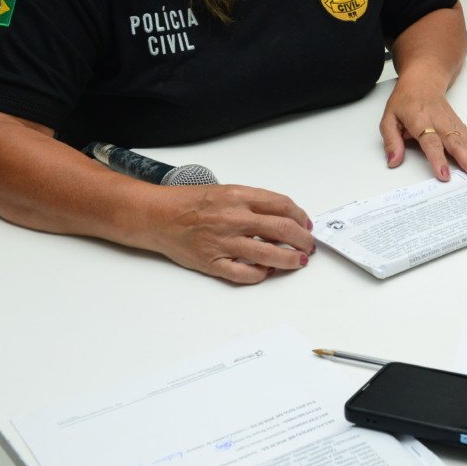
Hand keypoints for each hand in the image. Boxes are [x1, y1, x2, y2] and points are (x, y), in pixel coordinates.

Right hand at [145, 184, 315, 284]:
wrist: (157, 216)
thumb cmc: (191, 203)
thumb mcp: (226, 191)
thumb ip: (253, 203)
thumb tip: (284, 218)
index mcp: (239, 196)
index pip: (283, 206)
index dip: (301, 217)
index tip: (306, 225)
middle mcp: (233, 218)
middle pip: (283, 230)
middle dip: (303, 240)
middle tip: (308, 246)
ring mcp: (223, 241)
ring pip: (269, 254)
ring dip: (290, 260)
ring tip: (298, 261)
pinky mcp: (212, 262)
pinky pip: (244, 274)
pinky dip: (261, 274)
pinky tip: (268, 271)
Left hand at [379, 71, 466, 180]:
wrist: (422, 80)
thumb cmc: (405, 101)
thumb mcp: (388, 118)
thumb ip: (391, 141)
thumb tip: (393, 161)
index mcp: (420, 121)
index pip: (430, 142)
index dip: (438, 159)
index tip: (444, 175)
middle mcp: (439, 122)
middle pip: (456, 143)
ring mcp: (452, 123)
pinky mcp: (459, 124)